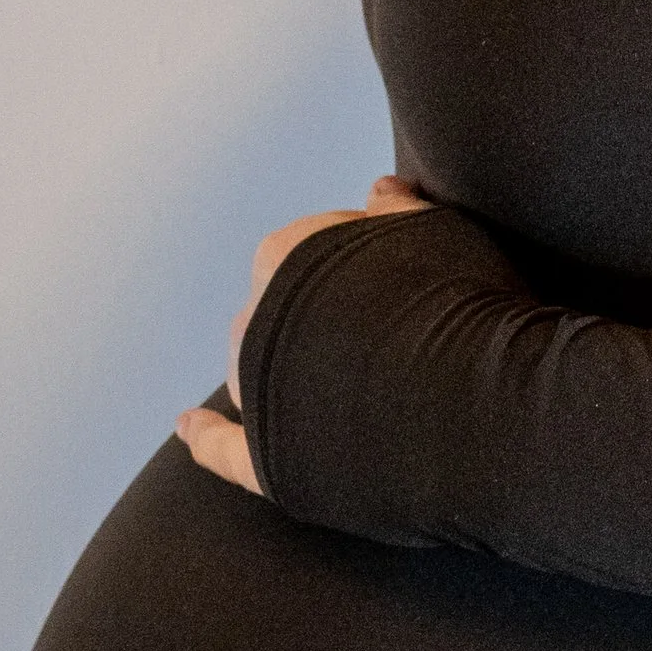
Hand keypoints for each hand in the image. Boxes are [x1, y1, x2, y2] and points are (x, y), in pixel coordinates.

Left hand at [176, 174, 434, 492]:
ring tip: (351, 385)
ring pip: (259, 374)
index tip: (414, 284)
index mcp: (286, 256)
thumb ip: (401, 211)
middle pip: (287, 315)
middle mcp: (257, 321)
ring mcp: (258, 392)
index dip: (372, 268)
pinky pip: (226, 450)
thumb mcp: (437, 230)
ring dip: (285, 374)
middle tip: (399, 335)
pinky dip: (208, 438)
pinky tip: (190, 427)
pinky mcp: (268, 460)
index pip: (319, 252)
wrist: (461, 399)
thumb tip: (381, 190)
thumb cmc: (457, 301)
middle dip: (331, 322)